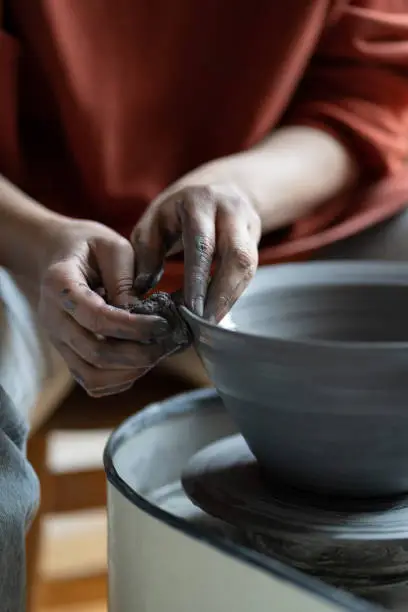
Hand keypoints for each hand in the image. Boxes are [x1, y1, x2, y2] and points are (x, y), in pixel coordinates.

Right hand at [36, 218, 174, 396]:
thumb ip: (124, 280)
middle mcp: (53, 318)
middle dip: (138, 354)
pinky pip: (91, 381)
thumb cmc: (89, 246)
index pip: (96, 317)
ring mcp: (58, 340)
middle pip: (95, 354)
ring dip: (130, 372)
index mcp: (59, 285)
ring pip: (92, 376)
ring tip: (156, 353)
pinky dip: (119, 379)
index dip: (133, 327)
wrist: (58, 254)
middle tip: (167, 343)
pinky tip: (140, 361)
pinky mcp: (68, 354)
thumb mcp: (112, 246)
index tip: (163, 324)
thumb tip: (141, 317)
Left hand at [132, 177, 260, 322]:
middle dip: (222, 294)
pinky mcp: (256, 240)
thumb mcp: (153, 221)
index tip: (190, 308)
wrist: (215, 190)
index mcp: (201, 202)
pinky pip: (249, 272)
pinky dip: (233, 294)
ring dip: (230, 298)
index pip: (203, 244)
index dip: (199, 278)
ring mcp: (248, 225)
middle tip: (205, 324)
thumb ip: (146, 251)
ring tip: (210, 323)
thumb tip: (143, 288)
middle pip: (237, 256)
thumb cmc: (176, 211)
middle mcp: (231, 211)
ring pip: (248, 266)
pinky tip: (217, 312)